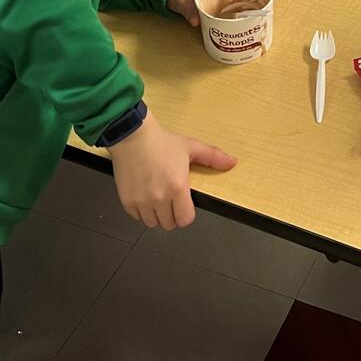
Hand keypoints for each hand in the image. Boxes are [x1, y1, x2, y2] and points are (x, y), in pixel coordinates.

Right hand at [110, 113, 235, 230]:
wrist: (133, 136)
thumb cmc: (161, 142)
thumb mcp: (190, 147)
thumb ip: (213, 157)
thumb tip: (233, 162)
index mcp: (177, 187)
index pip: (185, 220)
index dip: (186, 214)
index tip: (184, 205)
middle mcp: (159, 197)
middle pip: (169, 224)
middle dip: (172, 214)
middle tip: (171, 199)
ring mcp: (142, 201)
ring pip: (153, 223)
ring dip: (157, 215)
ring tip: (158, 197)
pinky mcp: (127, 201)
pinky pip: (137, 217)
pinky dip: (142, 211)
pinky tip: (145, 195)